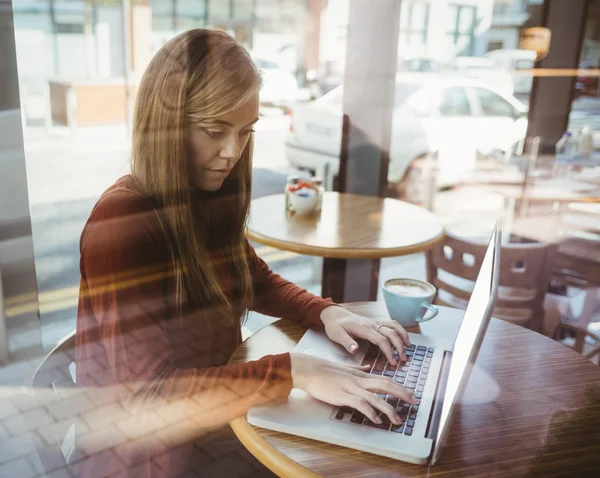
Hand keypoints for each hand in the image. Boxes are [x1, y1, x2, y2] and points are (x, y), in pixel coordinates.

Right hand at [290, 352, 417, 424]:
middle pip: (385, 385)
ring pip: (375, 397)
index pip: (385, 380)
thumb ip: (358, 369)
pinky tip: (377, 420)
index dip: (400, 387)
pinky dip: (370, 412)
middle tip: (414, 402)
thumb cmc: (324, 369)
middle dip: (402, 394)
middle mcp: (359, 380)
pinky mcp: (342, 395)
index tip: (410, 394)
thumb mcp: (345, 368)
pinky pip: (360, 404)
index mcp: (360, 375)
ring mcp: (351, 388)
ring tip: (398, 419)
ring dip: (389, 409)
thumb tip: (368, 368)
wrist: (308, 369)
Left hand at [320, 306, 410, 365]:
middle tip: (403, 359)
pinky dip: (399, 330)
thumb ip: (347, 342)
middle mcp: (372, 324)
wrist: (333, 314)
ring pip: (393, 326)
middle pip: (391, 333)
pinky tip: (402, 338)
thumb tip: (355, 350)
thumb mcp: (336, 335)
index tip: (393, 362)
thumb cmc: (335, 325)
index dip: (389, 351)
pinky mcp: (375, 323)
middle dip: (400, 346)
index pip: (381, 340)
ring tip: (408, 347)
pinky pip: (390, 324)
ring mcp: (374, 322)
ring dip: (403, 336)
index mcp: (364, 328)